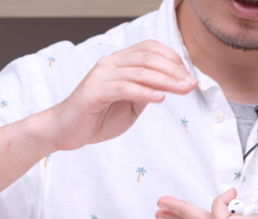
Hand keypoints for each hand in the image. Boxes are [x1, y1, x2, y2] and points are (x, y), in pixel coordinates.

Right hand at [48, 40, 197, 150]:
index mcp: (119, 62)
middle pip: (148, 59)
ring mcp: (101, 75)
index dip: (172, 59)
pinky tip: (160, 97)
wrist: (66, 130)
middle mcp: (110, 63)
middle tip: (191, 84)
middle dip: (174, 71)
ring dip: (166, 81)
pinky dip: (144, 92)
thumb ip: (146, 92)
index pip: (150, 49)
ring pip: (140, 72)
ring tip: (183, 89)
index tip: (188, 75)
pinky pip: (124, 88)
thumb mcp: (131, 105)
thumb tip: (169, 86)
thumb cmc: (97, 117)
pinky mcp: (94, 91)